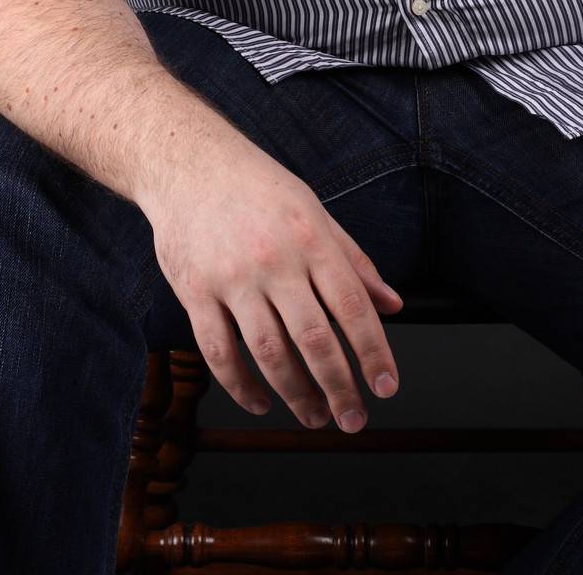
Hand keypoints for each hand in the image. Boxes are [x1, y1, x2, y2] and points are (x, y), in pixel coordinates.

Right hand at [141, 136, 403, 432]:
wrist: (189, 165)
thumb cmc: (259, 189)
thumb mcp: (315, 212)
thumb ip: (354, 261)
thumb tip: (393, 304)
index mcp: (311, 237)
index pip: (351, 304)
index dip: (373, 350)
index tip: (386, 386)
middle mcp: (274, 259)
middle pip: (314, 337)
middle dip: (338, 386)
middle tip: (352, 418)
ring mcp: (231, 278)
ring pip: (268, 352)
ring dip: (295, 394)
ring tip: (314, 416)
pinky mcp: (194, 291)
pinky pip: (218, 352)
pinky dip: (240, 387)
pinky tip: (261, 402)